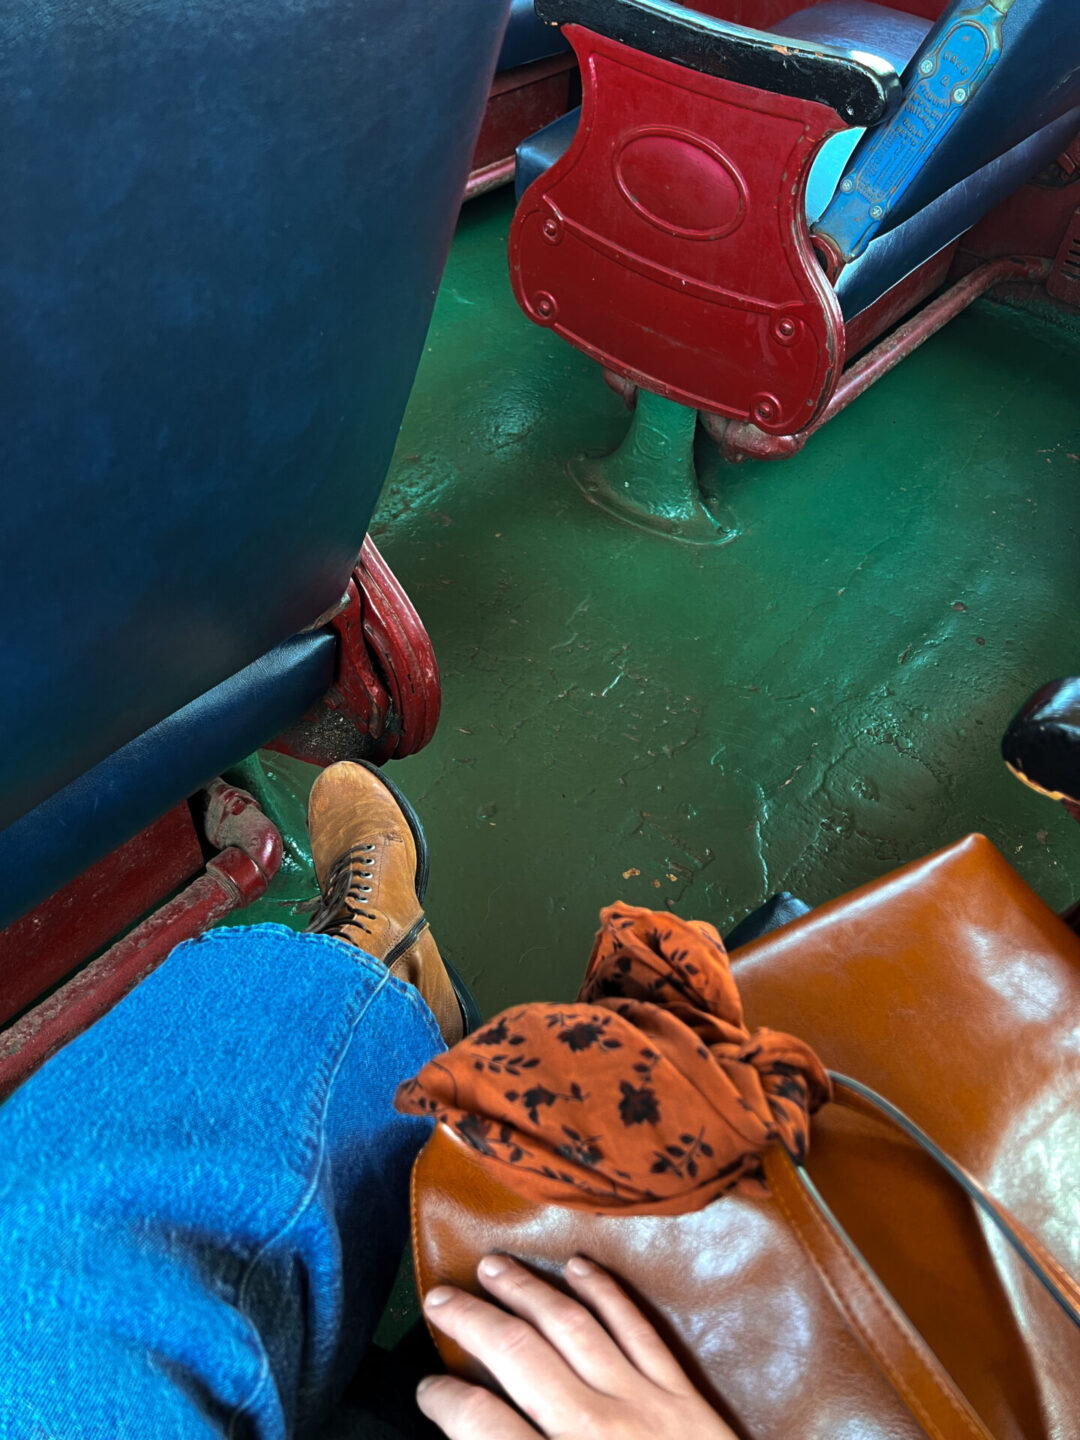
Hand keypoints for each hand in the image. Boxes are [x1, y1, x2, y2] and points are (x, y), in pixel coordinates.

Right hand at [415, 1253, 734, 1439]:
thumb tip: (478, 1439)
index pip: (483, 1425)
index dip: (446, 1401)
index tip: (428, 1388)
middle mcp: (596, 1433)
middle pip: (520, 1356)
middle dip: (471, 1321)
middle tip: (439, 1299)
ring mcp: (645, 1406)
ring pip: (572, 1326)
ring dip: (527, 1289)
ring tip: (491, 1266)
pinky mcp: (685, 1397)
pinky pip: (637, 1328)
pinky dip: (605, 1292)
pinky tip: (578, 1267)